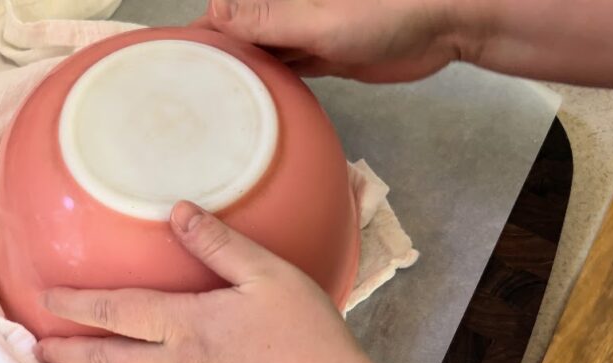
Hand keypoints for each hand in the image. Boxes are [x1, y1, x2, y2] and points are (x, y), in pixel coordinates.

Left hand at [35, 201, 379, 362]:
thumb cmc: (306, 340)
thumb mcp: (270, 276)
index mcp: (186, 326)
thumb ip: (221, 244)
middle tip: (38, 348)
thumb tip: (178, 211)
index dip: (77, 302)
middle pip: (106, 361)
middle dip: (68, 353)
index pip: (116, 310)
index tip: (45, 296)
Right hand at [196, 0, 474, 82]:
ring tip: (207, 103)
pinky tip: (250, 103)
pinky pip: (288, 67)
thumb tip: (213, 10)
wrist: (445, 23)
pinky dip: (269, 83)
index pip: (229, 10)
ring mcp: (307, 31)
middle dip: (215, 56)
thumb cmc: (389, 10)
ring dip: (241, 74)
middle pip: (241, 33)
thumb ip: (268, 17)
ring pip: (262, 52)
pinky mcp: (325, 54)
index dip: (199, 30)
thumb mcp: (319, 17)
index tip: (167, 56)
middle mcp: (288, 9)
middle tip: (180, 92)